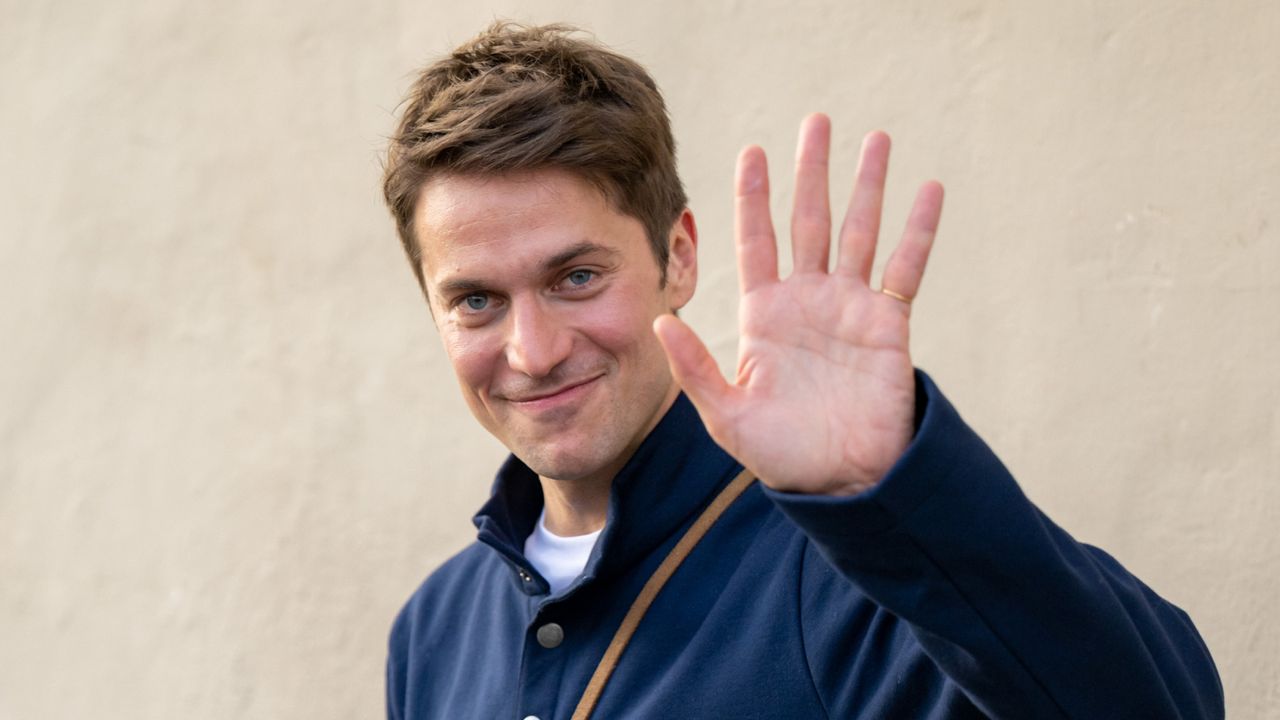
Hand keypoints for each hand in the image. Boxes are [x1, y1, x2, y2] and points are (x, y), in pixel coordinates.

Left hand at [654, 114, 943, 494]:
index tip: (754, 152)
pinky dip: (918, 230)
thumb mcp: (728, 415)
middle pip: (808, 221)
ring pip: (859, 231)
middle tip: (817, 122)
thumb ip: (696, 368)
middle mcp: (806, 300)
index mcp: (764, 315)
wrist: (844, 482)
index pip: (757, 240)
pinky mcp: (889, 324)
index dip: (755, 196)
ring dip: (867, 186)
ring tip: (875, 139)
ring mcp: (849, 308)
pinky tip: (929, 190)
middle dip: (812, 172)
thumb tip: (660, 322)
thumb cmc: (782, 455)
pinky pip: (905, 267)